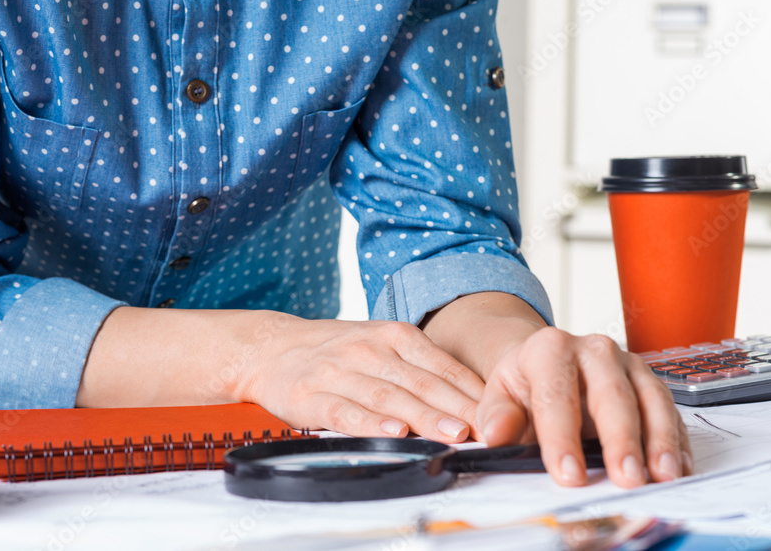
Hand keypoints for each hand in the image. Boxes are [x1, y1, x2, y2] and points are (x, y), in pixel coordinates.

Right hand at [233, 313, 485, 442]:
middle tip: (486, 428)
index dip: (472, 392)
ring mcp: (339, 372)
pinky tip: (392, 433)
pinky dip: (370, 423)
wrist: (271, 347)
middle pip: (421, 382)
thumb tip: (475, 402)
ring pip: (388, 397)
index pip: (442, 365)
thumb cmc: (336, 353)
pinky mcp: (311, 396)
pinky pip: (345, 412)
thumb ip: (422, 369)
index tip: (499, 414)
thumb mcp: (381, 345)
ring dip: (423, 417)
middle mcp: (369, 349)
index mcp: (394, 335)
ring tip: (452, 434)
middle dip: (457, 408)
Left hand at [474, 327, 690, 487]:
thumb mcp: (499, 395)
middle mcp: (594, 350)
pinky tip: (678, 467)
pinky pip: (670, 411)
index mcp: (550, 348)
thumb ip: (497, 415)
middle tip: (625, 478)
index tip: (568, 475)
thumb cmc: (525, 385)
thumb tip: (496, 435)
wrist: (547, 363)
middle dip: (620, 440)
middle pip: (612, 395)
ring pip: (651, 400)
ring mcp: (628, 364)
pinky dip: (676, 441)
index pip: (556, 394)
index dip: (562, 437)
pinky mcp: (651, 382)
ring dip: (659, 440)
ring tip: (662, 475)